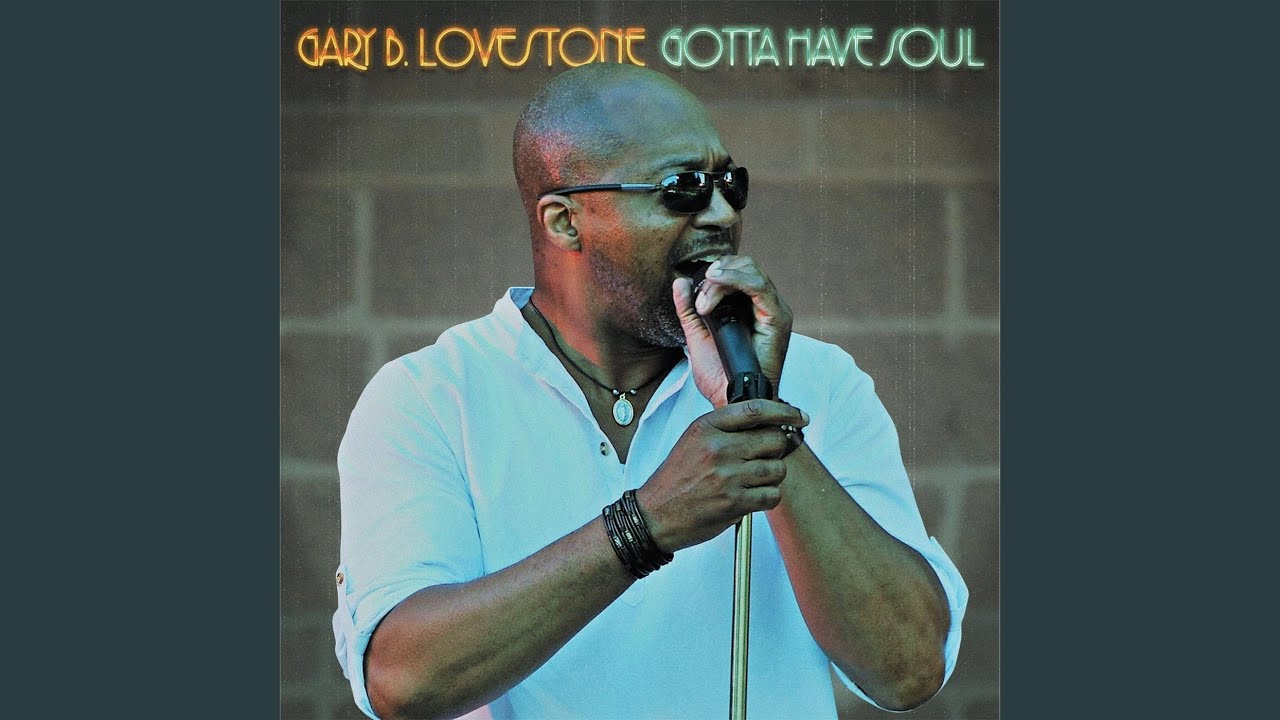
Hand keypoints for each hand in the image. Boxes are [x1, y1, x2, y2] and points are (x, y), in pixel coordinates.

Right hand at [635, 399, 808, 551]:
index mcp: (707, 427)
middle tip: (764, 460)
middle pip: (773, 440)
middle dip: (776, 451)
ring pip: (777, 470)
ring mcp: (727, 475)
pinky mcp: (734, 502)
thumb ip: (726, 429)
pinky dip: (767, 498)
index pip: (756, 410)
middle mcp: (718, 448)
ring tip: (752, 482)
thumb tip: (768, 425)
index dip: (784, 411)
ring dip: (771, 477)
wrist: (655, 515)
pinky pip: (772, 495)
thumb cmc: (676, 480)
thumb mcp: (693, 441)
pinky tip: (750, 497)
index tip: (799, 416)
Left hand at [672, 255, 792, 407]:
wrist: (730, 401)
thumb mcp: (697, 336)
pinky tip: (716, 283)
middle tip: (699, 301)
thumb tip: (680, 282)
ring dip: (721, 280)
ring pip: (751, 271)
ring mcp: (774, 310)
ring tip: (704, 303)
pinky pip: (760, 286)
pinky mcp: (778, 318)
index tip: (693, 293)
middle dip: (716, 275)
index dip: (715, 272)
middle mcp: (765, 306)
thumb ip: (688, 310)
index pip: (738, 271)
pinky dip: (735, 279)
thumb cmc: (720, 375)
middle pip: (745, 266)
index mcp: (750, 308)